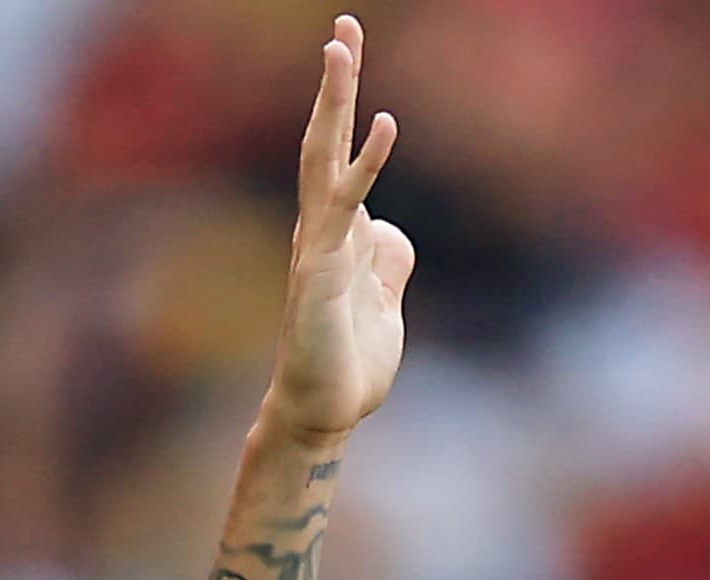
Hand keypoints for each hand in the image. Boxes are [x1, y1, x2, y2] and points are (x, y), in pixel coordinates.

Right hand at [262, 15, 413, 449]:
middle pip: (323, 140)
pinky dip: (366, 164)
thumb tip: (390, 232)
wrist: (325, 412)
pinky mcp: (325, 270)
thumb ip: (387, 264)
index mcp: (336, 232)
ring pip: (323, 159)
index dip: (344, 107)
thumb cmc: (349, 362)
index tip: (350, 54)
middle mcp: (320, 228)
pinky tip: (385, 124)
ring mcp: (319, 245)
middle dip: (335, 84)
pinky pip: (346, 206)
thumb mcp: (384, 303)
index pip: (337, 155)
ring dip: (334, 102)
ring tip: (342, 48)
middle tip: (344, 26)